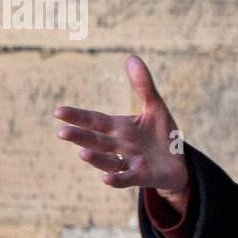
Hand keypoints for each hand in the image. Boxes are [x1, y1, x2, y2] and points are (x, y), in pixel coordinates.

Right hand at [54, 55, 189, 209]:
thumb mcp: (155, 107)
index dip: (78, 116)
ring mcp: (129, 163)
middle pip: (97, 141)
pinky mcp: (142, 176)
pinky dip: (116, 179)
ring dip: (95, 159)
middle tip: (61, 133)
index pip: (95, 121)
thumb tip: (131, 57)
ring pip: (108, 161)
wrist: (179, 163)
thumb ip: (143, 86)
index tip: (58, 112)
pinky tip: (106, 179)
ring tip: (82, 153)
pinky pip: (127, 179)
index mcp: (120, 128)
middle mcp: (120, 146)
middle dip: (80, 137)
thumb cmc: (162, 135)